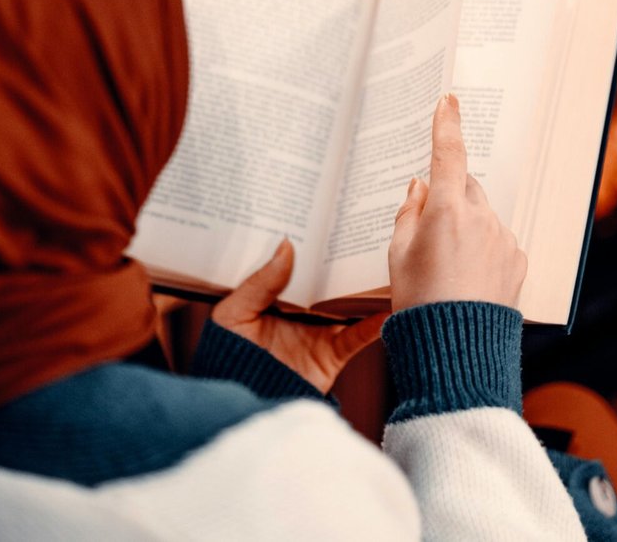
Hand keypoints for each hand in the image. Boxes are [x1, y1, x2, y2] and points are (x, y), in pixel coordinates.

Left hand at [211, 239, 386, 392]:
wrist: (241, 401)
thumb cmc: (227, 354)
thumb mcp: (234, 312)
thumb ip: (260, 282)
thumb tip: (287, 245)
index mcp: (277, 295)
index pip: (301, 264)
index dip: (315, 243)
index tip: (332, 216)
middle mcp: (302, 310)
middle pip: (330, 280)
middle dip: (348, 259)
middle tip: (368, 231)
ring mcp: (320, 331)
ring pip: (350, 304)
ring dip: (368, 288)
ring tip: (388, 263)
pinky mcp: (332, 354)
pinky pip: (358, 336)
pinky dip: (375, 324)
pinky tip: (389, 308)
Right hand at [389, 93, 528, 310]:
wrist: (457, 350)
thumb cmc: (418, 302)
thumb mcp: (397, 255)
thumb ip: (408, 213)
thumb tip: (420, 188)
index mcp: (445, 210)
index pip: (447, 154)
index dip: (446, 123)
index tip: (449, 100)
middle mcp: (480, 217)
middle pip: (464, 187)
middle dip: (449, 196)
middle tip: (429, 230)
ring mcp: (503, 238)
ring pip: (482, 215)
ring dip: (467, 226)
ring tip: (448, 268)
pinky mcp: (518, 259)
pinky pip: (498, 240)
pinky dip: (484, 248)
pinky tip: (468, 278)